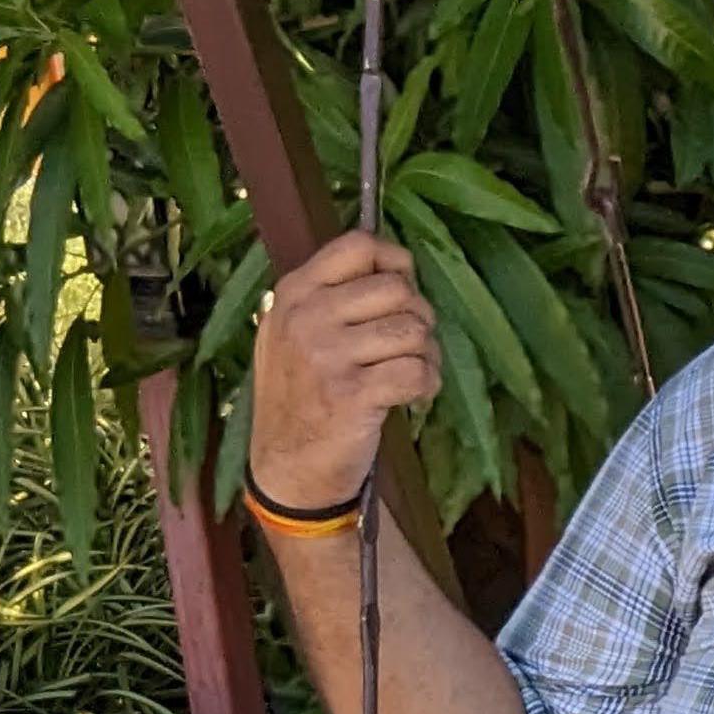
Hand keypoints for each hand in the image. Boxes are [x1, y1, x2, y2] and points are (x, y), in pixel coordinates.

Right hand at [250, 234, 439, 515]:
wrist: (285, 468)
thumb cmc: (299, 396)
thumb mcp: (292, 333)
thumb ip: (332, 295)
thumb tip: (395, 264)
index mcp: (294, 292)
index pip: (358, 246)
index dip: (396, 263)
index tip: (404, 290)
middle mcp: (306, 316)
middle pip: (397, 289)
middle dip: (419, 317)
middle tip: (411, 346)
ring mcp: (326, 355)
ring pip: (413, 330)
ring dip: (426, 354)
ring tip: (411, 373)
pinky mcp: (351, 395)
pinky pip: (417, 371)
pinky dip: (427, 384)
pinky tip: (413, 396)